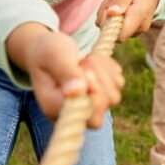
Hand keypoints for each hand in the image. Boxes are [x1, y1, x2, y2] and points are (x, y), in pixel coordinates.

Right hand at [9, 26, 123, 128]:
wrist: (48, 48)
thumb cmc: (47, 52)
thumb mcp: (53, 55)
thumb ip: (65, 72)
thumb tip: (78, 91)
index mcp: (55, 108)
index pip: (88, 116)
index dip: (94, 92)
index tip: (83, 68)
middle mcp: (74, 111)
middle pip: (106, 105)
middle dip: (100, 78)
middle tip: (84, 61)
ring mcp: (89, 105)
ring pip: (114, 95)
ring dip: (104, 71)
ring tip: (86, 59)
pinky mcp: (101, 94)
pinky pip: (118, 83)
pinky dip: (109, 68)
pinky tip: (93, 60)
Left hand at [97, 0, 159, 41]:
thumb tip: (111, 13)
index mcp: (141, 15)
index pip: (121, 33)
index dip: (108, 22)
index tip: (109, 6)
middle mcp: (140, 28)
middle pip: (113, 32)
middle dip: (106, 16)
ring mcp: (136, 32)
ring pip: (111, 30)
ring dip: (107, 15)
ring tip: (116, 0)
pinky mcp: (130, 32)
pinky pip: (112, 29)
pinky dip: (109, 18)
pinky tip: (117, 7)